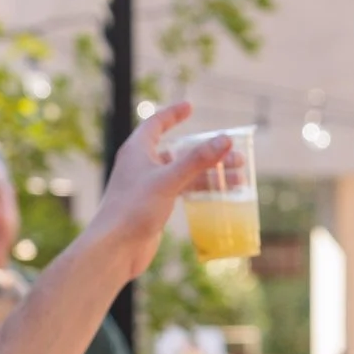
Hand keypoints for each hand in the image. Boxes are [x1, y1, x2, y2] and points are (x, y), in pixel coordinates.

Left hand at [76, 102, 232, 281]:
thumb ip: (197, 160)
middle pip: (179, 151)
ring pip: (184, 173)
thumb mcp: (168, 180)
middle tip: (233, 152)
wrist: (115, 247)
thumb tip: (225, 140)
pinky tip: (219, 196)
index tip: (189, 106)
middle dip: (207, 151)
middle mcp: (142, 165)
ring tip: (238, 178)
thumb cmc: (134, 209)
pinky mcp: (154, 206)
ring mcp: (148, 187)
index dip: (173, 114)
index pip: (156, 123)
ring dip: (209, 174)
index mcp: (138, 150)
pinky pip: (182, 192)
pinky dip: (200, 190)